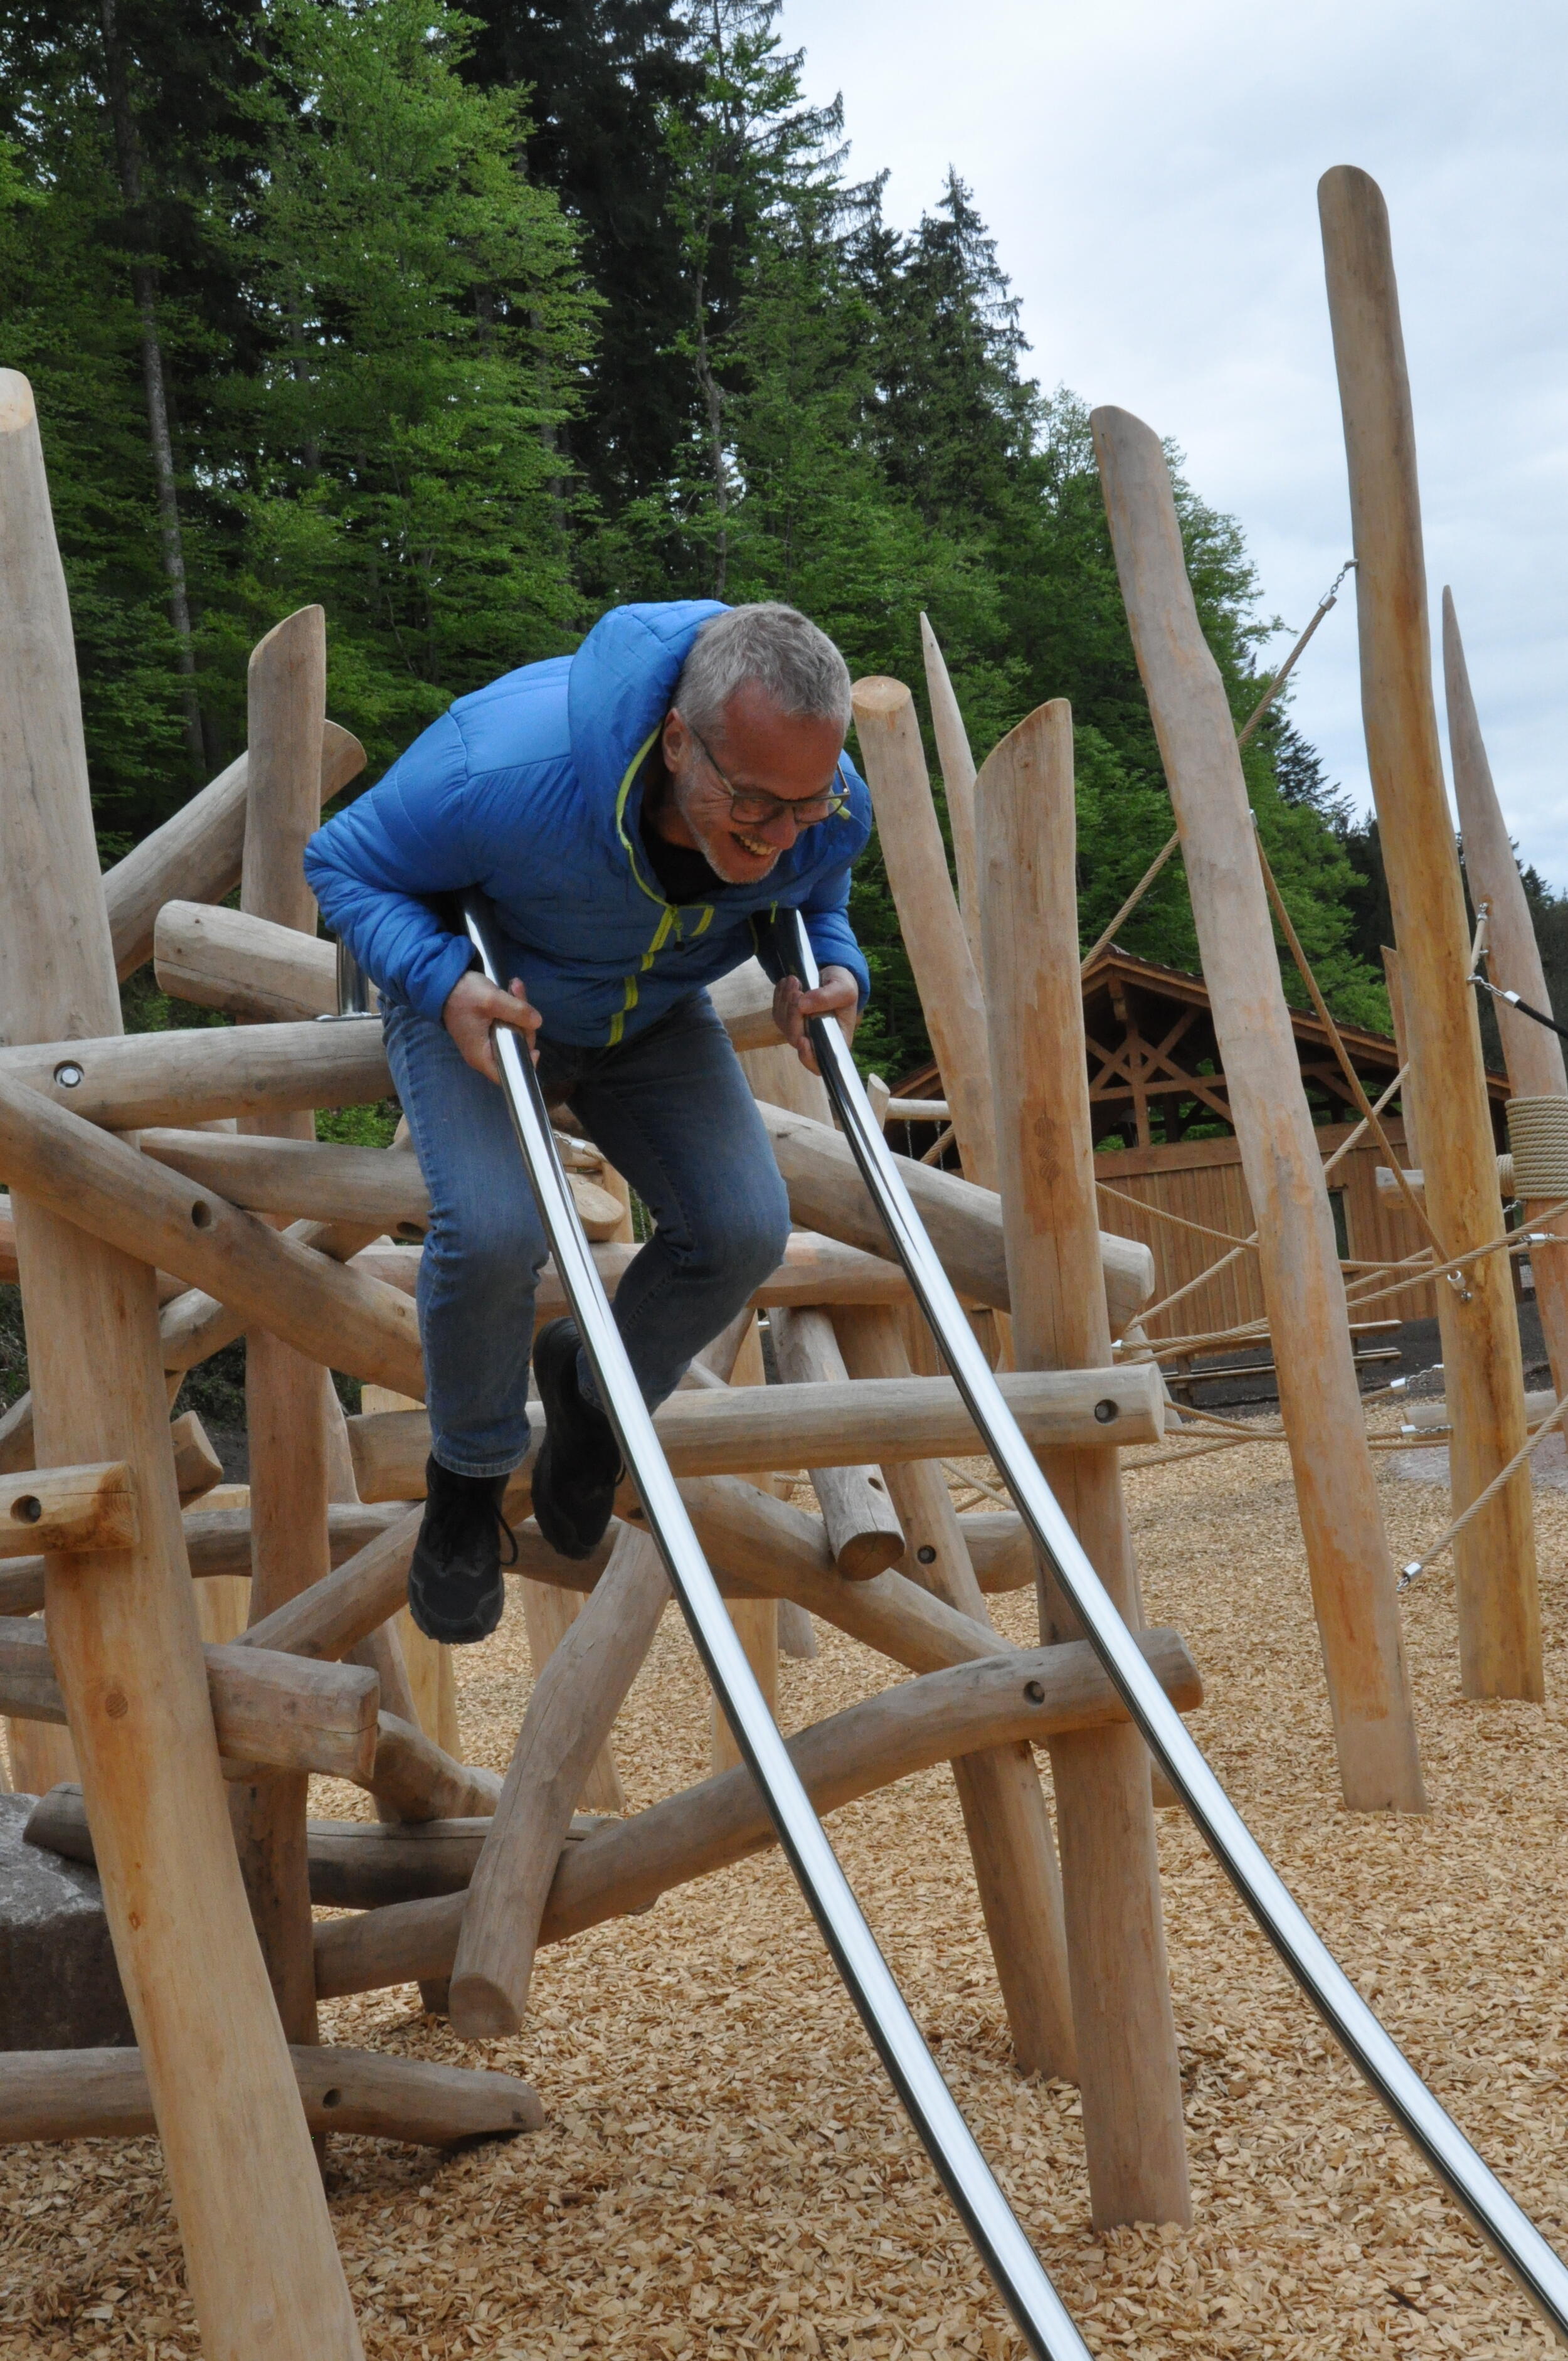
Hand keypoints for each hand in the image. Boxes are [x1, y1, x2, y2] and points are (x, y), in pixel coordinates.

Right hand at [442, 969, 541, 1083]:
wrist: (444, 980)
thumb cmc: (462, 995)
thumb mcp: (491, 1000)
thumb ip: (516, 1011)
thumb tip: (537, 1022)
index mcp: (482, 1055)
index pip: (507, 1074)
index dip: (524, 1065)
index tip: (535, 1049)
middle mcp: (484, 1053)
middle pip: (516, 1048)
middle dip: (524, 1023)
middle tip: (520, 996)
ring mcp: (486, 1040)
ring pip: (514, 1032)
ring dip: (519, 1009)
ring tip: (515, 985)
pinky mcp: (488, 1028)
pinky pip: (506, 1023)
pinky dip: (511, 1008)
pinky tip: (512, 988)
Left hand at [773, 965, 858, 1073]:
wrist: (831, 976)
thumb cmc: (843, 987)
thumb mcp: (845, 989)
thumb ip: (827, 997)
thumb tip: (803, 1005)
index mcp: (835, 1041)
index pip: (820, 1063)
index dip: (809, 1057)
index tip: (803, 1039)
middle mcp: (816, 1040)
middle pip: (796, 1038)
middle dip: (793, 1014)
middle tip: (797, 991)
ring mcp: (800, 1030)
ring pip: (784, 1024)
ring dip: (785, 1000)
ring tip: (795, 981)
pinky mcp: (788, 1020)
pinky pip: (777, 1012)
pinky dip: (780, 997)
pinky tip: (788, 985)